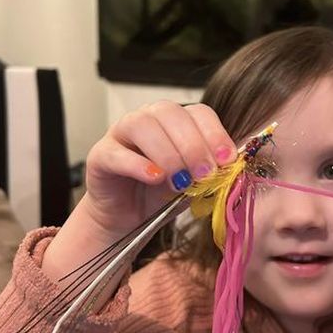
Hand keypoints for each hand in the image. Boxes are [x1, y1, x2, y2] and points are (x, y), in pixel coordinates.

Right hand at [84, 101, 236, 238]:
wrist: (129, 219)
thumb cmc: (162, 196)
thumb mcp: (194, 185)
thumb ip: (209, 174)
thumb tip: (231, 170)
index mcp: (176, 123)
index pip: (199, 113)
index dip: (215, 134)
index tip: (227, 160)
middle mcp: (149, 120)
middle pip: (171, 114)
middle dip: (193, 145)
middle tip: (205, 174)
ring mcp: (121, 134)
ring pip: (142, 125)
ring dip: (168, 154)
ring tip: (180, 182)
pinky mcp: (101, 156)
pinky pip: (117, 153)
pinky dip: (138, 165)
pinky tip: (155, 179)